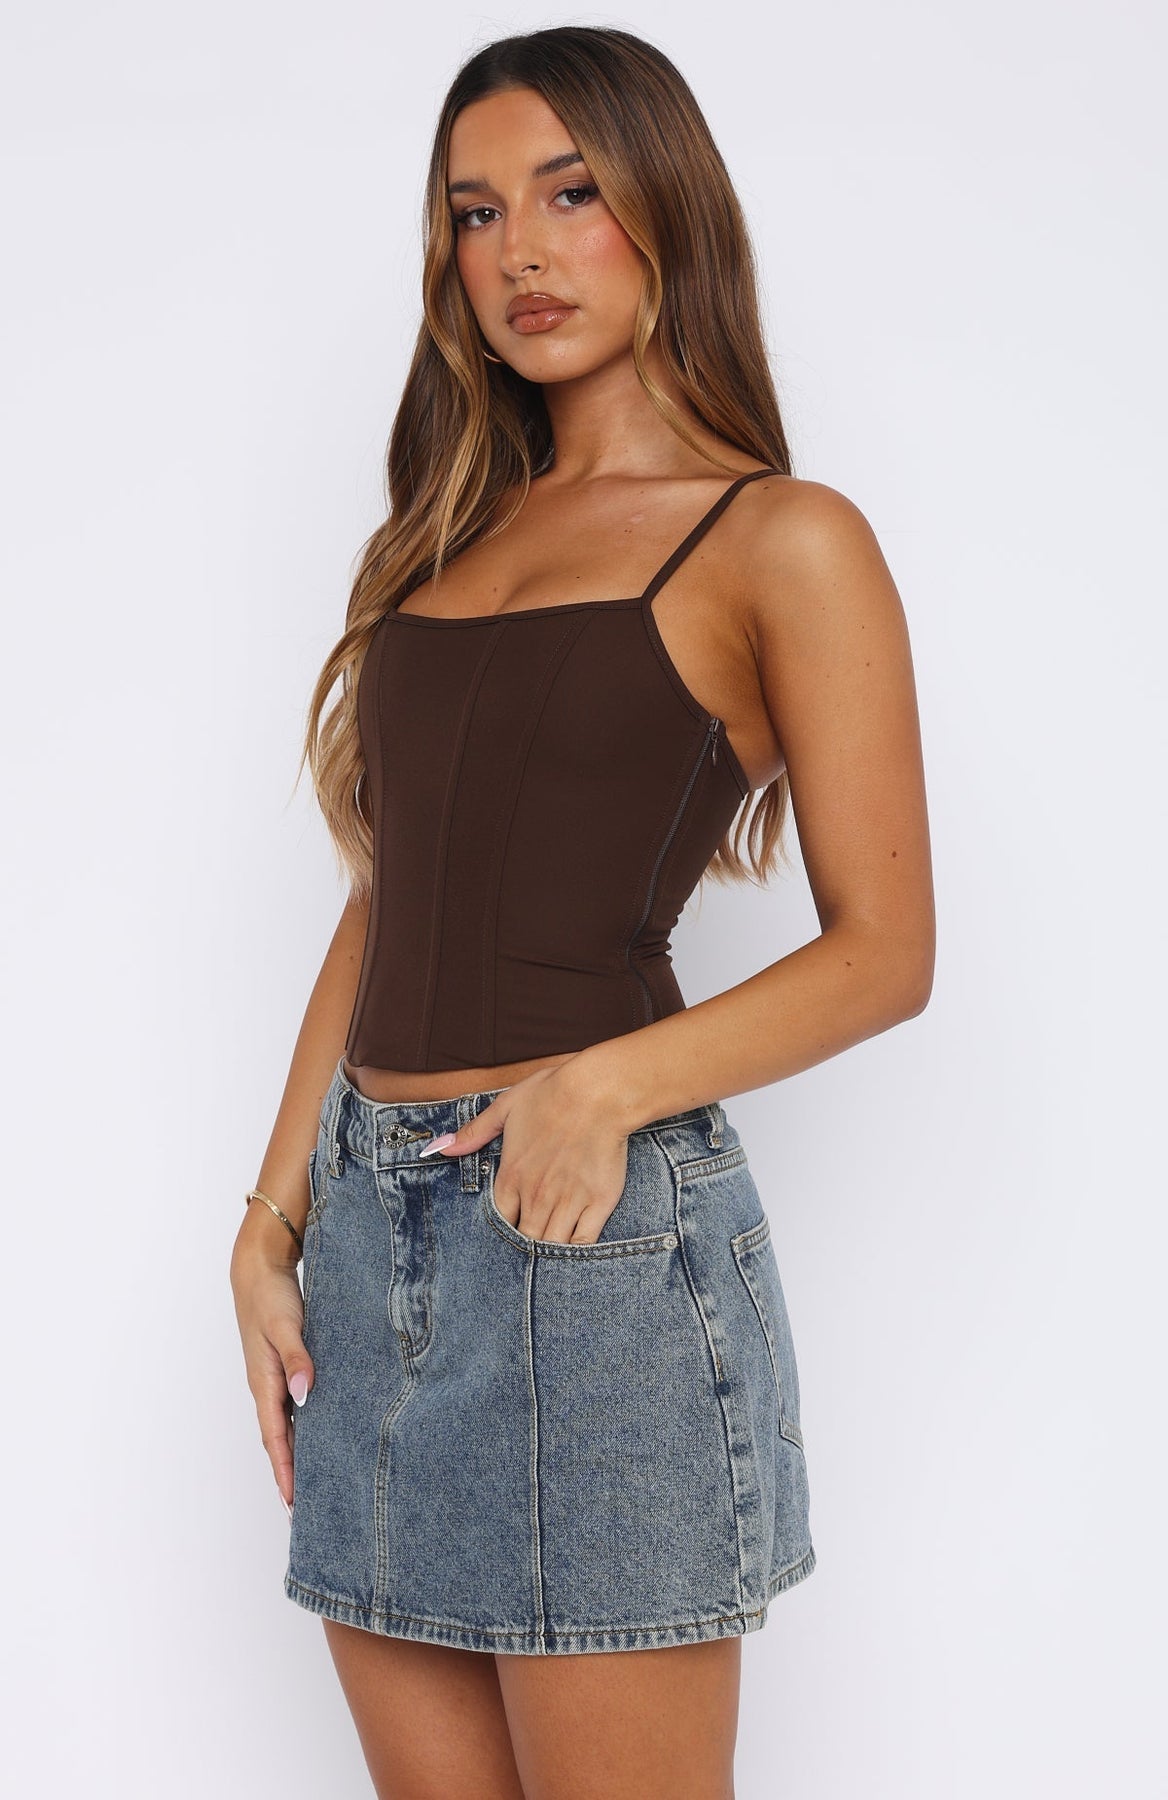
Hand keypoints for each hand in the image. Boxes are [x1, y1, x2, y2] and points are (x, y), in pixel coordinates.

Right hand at [229, 1227, 314, 1515]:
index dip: (284, 1471)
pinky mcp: (283, 1365)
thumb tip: (303, 1396)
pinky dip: (303, 1425)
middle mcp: (266, 1386)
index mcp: (263, 1383)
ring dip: (296, 1452)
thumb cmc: (270, 1296)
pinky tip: (319, 1431)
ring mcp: (273, 1377)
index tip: (293, 1503)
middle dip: (289, 1473)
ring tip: (313, 1481)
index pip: (275, 1438)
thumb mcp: (286, 1326)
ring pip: (286, 1424)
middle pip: (278, 1440)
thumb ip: (298, 1359)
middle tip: (303, 1508)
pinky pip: (292, 1405)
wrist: (258, 1268)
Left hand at [422, 1060, 628, 1244]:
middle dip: (523, 1250)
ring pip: (550, 1246)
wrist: (598, 1092)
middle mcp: (536, 1195)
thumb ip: (474, 1132)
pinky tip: (573, 1255)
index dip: (502, 1231)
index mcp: (511, 1176)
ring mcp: (568, 1201)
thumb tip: (440, 1147)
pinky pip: (583, 1243)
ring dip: (546, 1255)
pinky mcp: (599, 1202)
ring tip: (547, 1258)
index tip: (509, 1230)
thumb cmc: (553, 1094)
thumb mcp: (506, 1106)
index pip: (498, 1222)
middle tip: (527, 1253)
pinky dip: (576, 1253)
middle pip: (523, 1240)